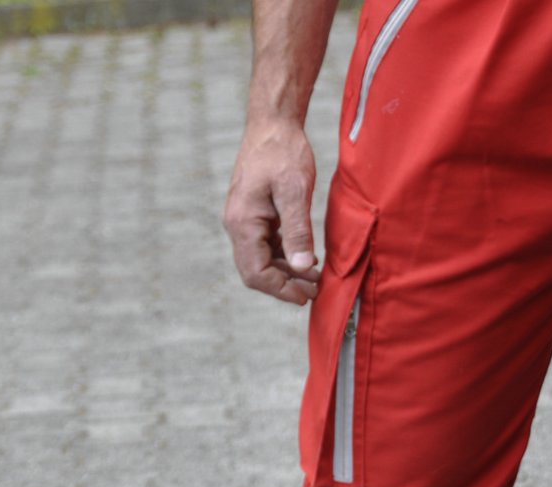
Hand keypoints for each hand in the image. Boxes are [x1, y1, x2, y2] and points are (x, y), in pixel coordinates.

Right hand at [222, 117, 320, 304]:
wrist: (272, 123)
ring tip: (314, 278)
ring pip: (260, 259)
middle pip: (255, 270)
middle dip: (283, 285)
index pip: (255, 272)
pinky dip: (284, 255)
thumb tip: (303, 267)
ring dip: (285, 272)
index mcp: (242, 223)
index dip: (280, 290)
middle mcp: (237, 225)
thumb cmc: (283, 152)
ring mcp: (243, 220)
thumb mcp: (295, 191)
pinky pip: (265, 244)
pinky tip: (305, 256)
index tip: (306, 296)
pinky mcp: (253, 214)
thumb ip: (298, 230)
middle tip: (314, 292)